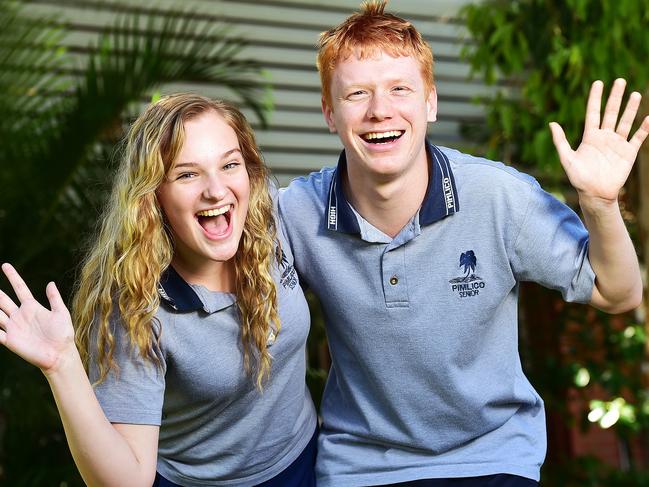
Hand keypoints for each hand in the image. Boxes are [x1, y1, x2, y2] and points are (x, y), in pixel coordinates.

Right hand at [0, 263, 75, 373]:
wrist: (60, 354)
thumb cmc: (63, 335)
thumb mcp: (61, 313)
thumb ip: (54, 299)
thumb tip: (50, 283)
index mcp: (32, 307)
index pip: (20, 288)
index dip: (13, 276)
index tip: (5, 265)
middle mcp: (20, 315)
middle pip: (3, 300)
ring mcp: (13, 327)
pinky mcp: (9, 340)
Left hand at [549, 79, 648, 204]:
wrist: (595, 194)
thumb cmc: (579, 178)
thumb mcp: (567, 159)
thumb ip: (560, 141)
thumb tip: (551, 123)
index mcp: (590, 137)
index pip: (593, 112)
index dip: (595, 98)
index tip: (598, 83)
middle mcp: (604, 137)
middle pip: (611, 113)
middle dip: (615, 97)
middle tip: (620, 81)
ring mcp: (617, 144)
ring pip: (625, 121)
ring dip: (631, 108)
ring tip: (635, 94)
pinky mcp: (629, 153)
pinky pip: (638, 137)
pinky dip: (644, 128)